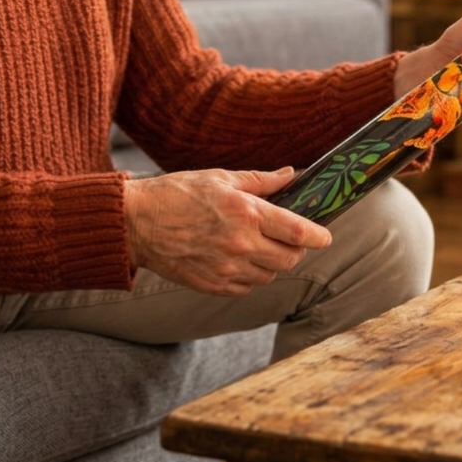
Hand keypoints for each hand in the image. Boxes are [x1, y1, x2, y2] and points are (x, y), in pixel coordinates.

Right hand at [125, 167, 330, 295]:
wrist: (136, 223)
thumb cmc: (178, 194)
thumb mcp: (222, 178)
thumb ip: (262, 181)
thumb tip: (292, 175)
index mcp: (246, 213)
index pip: (297, 232)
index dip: (318, 236)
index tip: (325, 237)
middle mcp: (240, 244)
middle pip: (289, 259)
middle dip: (295, 249)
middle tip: (288, 238)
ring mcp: (226, 269)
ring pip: (269, 275)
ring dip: (271, 263)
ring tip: (256, 245)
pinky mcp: (212, 285)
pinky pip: (246, 287)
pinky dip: (249, 275)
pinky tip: (237, 258)